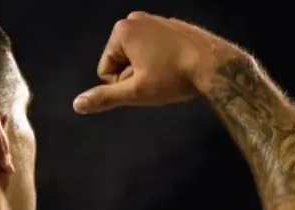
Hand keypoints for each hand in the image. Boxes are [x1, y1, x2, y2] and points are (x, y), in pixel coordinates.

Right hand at [73, 12, 240, 113]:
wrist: (218, 66)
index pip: (105, 71)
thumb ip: (104, 97)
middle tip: (160, 77)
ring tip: (171, 72)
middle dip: (136, 76)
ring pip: (139, 59)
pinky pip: (155, 52)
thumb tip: (77, 105)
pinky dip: (164, 63)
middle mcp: (136, 19)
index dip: (123, 85)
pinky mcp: (171, 27)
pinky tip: (180, 66)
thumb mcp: (136, 92)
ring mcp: (155, 20)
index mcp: (122, 30)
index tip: (147, 81)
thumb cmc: (175, 77)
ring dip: (149, 71)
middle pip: (121, 62)